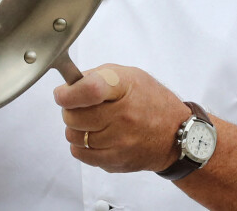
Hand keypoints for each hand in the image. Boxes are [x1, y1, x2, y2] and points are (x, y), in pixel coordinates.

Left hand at [54, 65, 189, 172]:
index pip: (88, 90)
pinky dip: (81, 145)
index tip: (62, 93)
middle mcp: (123, 115)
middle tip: (79, 106)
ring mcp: (120, 141)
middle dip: (69, 110)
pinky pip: (82, 155)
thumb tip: (69, 85)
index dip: (68, 93)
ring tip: (90, 121)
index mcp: (125, 87)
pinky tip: (94, 136)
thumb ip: (97, 76)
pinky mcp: (117, 161)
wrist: (174, 132)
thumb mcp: (128, 75)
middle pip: (74, 116)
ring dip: (75, 128)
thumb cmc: (150, 99)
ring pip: (74, 136)